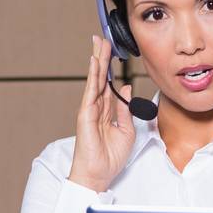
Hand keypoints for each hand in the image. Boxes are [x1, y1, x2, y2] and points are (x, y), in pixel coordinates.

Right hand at [68, 35, 136, 193]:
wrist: (98, 173)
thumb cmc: (110, 157)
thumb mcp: (126, 130)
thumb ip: (125, 108)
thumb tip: (125, 88)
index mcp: (106, 111)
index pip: (108, 84)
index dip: (110, 67)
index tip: (111, 52)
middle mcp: (97, 107)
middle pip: (100, 77)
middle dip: (101, 57)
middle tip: (102, 39)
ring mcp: (90, 109)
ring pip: (95, 80)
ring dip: (97, 61)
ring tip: (99, 43)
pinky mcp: (86, 114)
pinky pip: (91, 91)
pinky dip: (93, 76)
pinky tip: (95, 62)